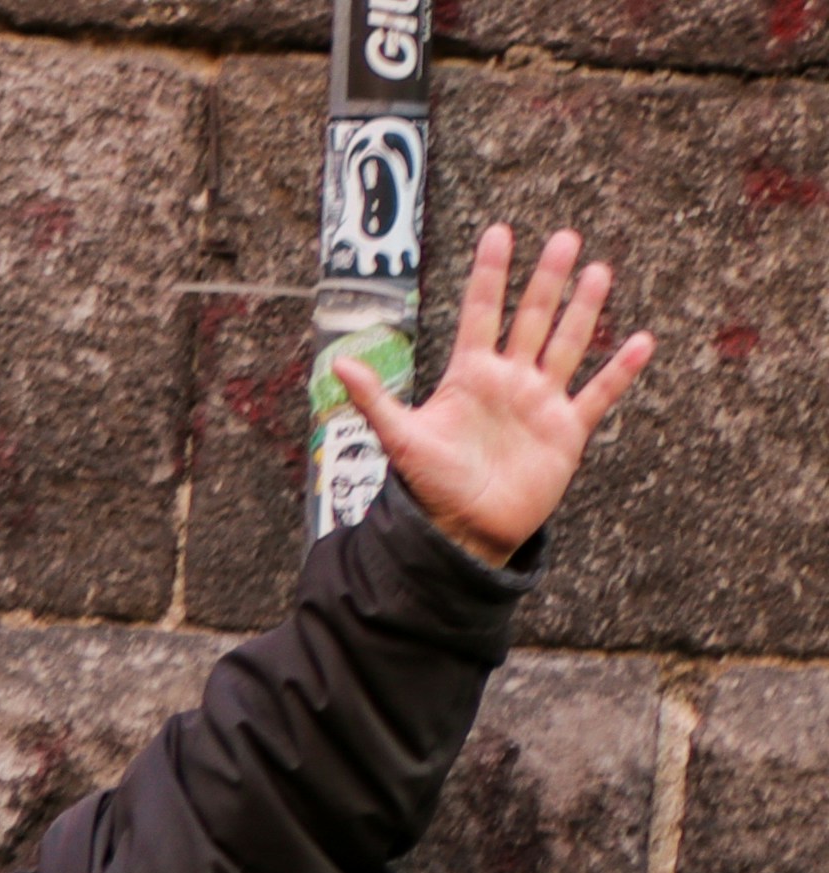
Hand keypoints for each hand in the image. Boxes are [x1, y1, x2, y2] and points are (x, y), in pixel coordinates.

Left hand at [343, 225, 653, 566]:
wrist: (462, 531)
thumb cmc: (430, 486)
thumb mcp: (400, 439)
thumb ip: (374, 400)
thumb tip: (339, 365)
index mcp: (469, 376)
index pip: (481, 313)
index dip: (489, 276)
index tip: (499, 234)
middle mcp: (508, 380)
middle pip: (531, 319)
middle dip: (546, 280)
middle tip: (565, 237)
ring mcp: (539, 402)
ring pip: (566, 345)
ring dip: (583, 310)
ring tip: (599, 270)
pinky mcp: (565, 431)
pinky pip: (597, 395)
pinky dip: (619, 372)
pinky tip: (640, 342)